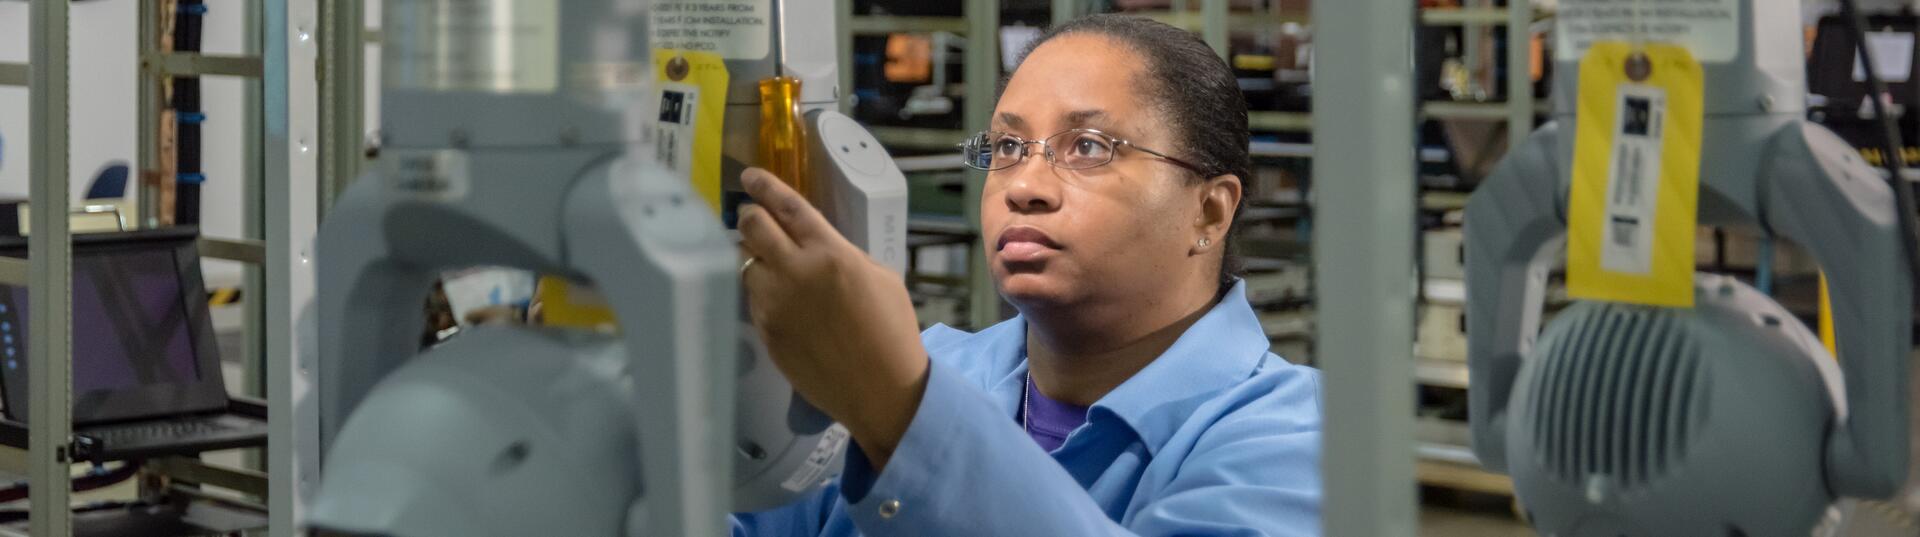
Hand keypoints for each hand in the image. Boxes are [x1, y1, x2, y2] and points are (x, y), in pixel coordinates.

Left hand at [736, 168, 929, 468]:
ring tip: (767, 261)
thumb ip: (842, 254)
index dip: (764, 186)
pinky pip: (752, 298)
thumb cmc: (892, 330)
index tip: (750, 176)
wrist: (880, 388)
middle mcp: (795, 272)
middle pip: (752, 227)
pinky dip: (760, 290)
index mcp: (829, 253)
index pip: (786, 206)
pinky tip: (777, 297)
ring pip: (745, 263)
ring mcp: (774, 303)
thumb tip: (817, 247)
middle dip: (750, 216)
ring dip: (753, 256)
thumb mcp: (880, 277)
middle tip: (753, 216)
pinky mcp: (766, 331)